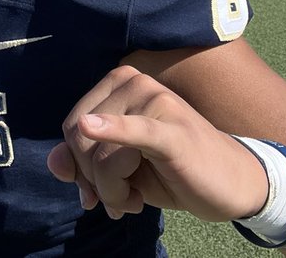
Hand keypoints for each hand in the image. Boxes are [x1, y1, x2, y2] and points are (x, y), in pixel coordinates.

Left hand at [47, 65, 267, 221]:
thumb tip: (52, 162)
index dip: (78, 167)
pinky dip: (112, 131)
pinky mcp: (172, 131)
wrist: (232, 183)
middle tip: (122, 201)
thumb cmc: (172, 170)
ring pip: (102, 155)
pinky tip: (93, 128)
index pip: (72, 126)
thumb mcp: (122, 169)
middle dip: (94, 182)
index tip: (99, 191)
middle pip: (81, 140)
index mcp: (120, 84)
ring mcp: (156, 102)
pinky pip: (134, 131)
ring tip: (134, 201)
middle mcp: (135, 82)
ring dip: (113, 191)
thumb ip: (84, 163)